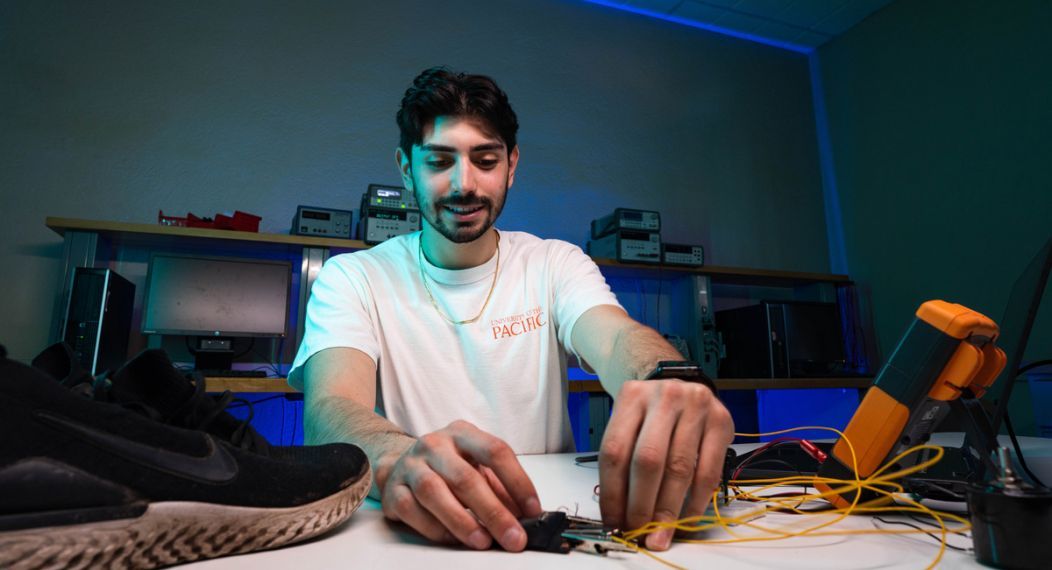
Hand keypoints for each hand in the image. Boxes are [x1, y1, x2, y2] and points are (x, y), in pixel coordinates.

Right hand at [380, 420, 542, 550]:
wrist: (400, 463)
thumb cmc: (448, 466)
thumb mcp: (477, 466)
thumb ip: (499, 487)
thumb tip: (524, 516)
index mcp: (463, 433)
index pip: (495, 451)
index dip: (517, 481)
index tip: (532, 510)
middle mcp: (435, 444)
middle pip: (465, 477)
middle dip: (494, 512)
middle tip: (513, 537)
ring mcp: (410, 465)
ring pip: (433, 492)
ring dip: (461, 521)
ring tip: (483, 542)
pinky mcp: (392, 489)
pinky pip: (411, 510)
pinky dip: (435, 527)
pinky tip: (453, 538)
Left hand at [598, 379, 733, 550]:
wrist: (683, 384)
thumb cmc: (651, 412)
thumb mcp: (629, 423)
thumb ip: (623, 461)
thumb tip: (620, 514)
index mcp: (631, 397)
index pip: (615, 451)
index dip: (612, 492)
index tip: (614, 521)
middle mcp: (664, 397)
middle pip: (648, 461)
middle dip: (641, 504)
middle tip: (638, 531)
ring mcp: (695, 407)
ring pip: (679, 469)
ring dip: (668, 509)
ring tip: (660, 532)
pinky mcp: (721, 421)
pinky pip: (708, 471)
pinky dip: (696, 501)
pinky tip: (686, 517)